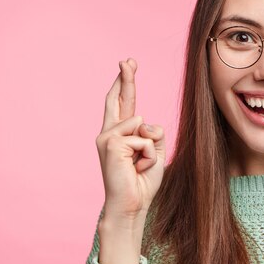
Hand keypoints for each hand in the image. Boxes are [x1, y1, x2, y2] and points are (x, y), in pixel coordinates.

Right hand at [95, 58, 165, 222]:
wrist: (132, 204)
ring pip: (142, 124)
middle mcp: (109, 133)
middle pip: (119, 99)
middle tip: (128, 59)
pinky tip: (137, 168)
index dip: (125, 83)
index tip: (127, 64)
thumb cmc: (142, 181)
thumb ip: (153, 133)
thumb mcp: (156, 152)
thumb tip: (143, 119)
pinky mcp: (110, 144)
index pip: (123, 103)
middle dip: (126, 78)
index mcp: (121, 134)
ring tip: (141, 166)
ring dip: (151, 148)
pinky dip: (148, 154)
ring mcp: (107, 137)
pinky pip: (142, 138)